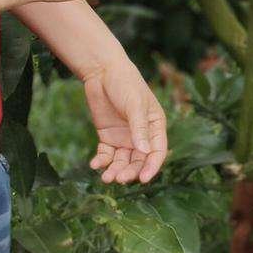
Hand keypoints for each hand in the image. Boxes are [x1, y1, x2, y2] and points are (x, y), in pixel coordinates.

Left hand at [79, 55, 168, 184]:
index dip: (152, 167)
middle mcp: (141, 135)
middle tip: (119, 178)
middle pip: (138, 160)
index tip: (143, 180)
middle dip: (130, 172)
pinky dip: (101, 161)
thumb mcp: (135, 104)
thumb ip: (139, 128)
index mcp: (155, 126)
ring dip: (115, 170)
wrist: (102, 72)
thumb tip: (145, 152)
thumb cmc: (125, 83)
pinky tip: (95, 165)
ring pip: (122, 161)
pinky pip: (107, 154)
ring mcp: (124, 137)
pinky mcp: (108, 136)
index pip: (157, 152)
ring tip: (106, 177)